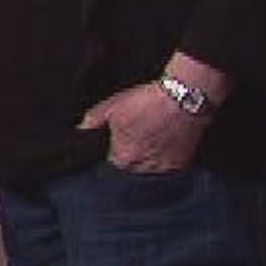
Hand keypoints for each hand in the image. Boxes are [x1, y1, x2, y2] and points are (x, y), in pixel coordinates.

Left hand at [80, 79, 205, 173]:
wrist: (183, 97)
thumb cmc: (146, 101)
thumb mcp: (112, 106)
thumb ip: (94, 120)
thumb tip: (81, 129)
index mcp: (123, 158)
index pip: (113, 160)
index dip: (116, 147)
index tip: (122, 137)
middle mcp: (143, 168)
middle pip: (133, 166)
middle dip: (134, 153)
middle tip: (140, 134)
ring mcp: (164, 167)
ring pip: (151, 167)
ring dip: (150, 157)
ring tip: (154, 137)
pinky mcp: (182, 163)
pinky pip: (169, 165)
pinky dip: (167, 157)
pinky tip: (167, 141)